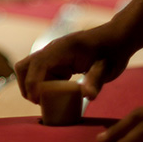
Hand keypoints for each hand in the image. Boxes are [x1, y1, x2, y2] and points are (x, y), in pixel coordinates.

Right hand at [14, 23, 132, 103]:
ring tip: (47, 101)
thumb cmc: (113, 51)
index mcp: (62, 48)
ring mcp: (53, 56)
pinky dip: (43, 86)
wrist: (117, 40)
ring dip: (34, 86)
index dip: (32, 83)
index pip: (37, 64)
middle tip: (39, 102)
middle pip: (24, 66)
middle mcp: (53, 50)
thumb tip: (88, 96)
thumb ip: (95, 81)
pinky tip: (58, 95)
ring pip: (30, 71)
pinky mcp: (57, 62)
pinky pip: (42, 74)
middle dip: (26, 86)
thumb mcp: (106, 68)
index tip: (37, 100)